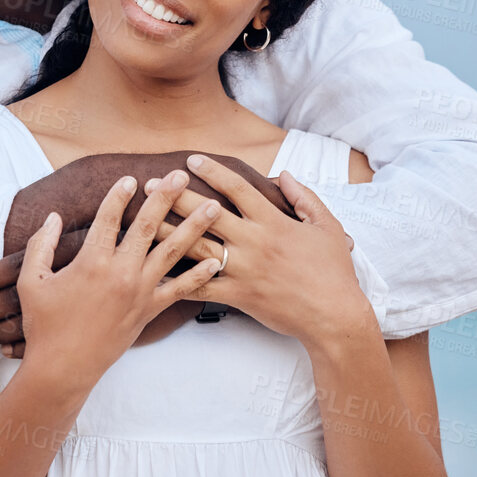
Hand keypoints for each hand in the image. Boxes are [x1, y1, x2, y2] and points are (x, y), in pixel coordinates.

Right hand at [0, 151, 285, 353]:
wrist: (64, 368)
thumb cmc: (44, 324)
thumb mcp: (32, 281)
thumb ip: (40, 245)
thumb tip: (53, 217)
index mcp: (91, 262)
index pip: (108, 219)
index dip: (118, 196)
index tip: (130, 178)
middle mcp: (121, 273)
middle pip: (147, 226)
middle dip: (165, 198)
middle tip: (180, 176)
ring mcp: (139, 292)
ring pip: (173, 252)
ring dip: (194, 226)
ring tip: (213, 206)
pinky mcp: (149, 311)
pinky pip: (181, 290)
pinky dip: (200, 275)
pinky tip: (216, 260)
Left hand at [168, 156, 372, 348]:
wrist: (334, 316)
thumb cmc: (333, 271)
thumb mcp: (327, 227)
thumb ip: (304, 197)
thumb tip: (284, 175)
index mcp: (273, 222)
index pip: (237, 188)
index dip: (213, 171)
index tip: (191, 160)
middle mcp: (253, 242)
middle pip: (206, 214)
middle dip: (176, 197)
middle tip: (151, 185)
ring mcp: (243, 270)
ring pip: (196, 247)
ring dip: (167, 232)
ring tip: (142, 221)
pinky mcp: (238, 296)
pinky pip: (201, 287)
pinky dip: (177, 280)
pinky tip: (155, 272)